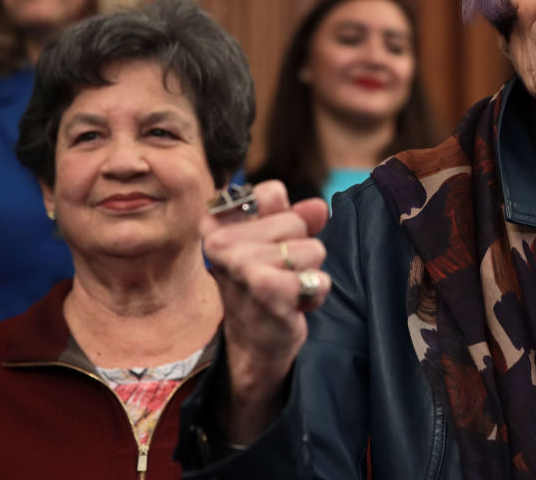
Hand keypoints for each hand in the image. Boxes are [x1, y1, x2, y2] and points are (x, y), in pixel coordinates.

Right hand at [200, 180, 330, 443]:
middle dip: (299, 248)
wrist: (252, 344)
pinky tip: (295, 305)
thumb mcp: (273, 243)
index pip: (271, 192)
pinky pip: (318, 277)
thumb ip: (296, 217)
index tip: (266, 245)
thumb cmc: (261, 286)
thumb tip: (319, 207)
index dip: (284, 219)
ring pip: (313, 249)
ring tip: (287, 289)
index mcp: (216, 223)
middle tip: (278, 273)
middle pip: (296, 221)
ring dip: (308, 272)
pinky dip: (316, 292)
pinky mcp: (267, 289)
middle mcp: (220, 242)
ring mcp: (242, 265)